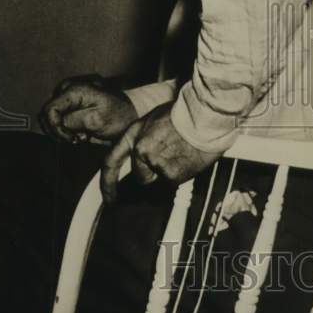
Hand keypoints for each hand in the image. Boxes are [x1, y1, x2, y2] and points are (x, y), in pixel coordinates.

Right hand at [40, 75, 137, 145]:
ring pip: (51, 117)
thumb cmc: (118, 116)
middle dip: (59, 130)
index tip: (69, 139)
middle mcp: (68, 89)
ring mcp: (69, 96)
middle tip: (77, 138)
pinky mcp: (71, 103)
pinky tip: (81, 132)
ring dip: (62, 130)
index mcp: (74, 90)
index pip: (49, 110)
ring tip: (81, 135)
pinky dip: (66, 128)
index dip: (55, 128)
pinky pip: (59, 118)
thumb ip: (72, 121)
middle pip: (48, 114)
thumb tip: (57, 124)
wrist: (131, 114)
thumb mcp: (95, 120)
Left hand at [100, 102, 219, 202]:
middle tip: (171, 160)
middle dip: (154, 173)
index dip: (107, 183)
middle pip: (141, 176)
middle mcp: (139, 149)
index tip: (109, 199)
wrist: (205, 115)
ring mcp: (154, 162)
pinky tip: (189, 158)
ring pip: (159, 180)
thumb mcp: (155, 119)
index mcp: (133, 133)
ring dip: (169, 172)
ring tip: (183, 153)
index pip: (111, 161)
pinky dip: (182, 174)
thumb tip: (146, 155)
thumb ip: (146, 137)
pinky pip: (174, 182)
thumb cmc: (186, 113)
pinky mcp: (169, 174)